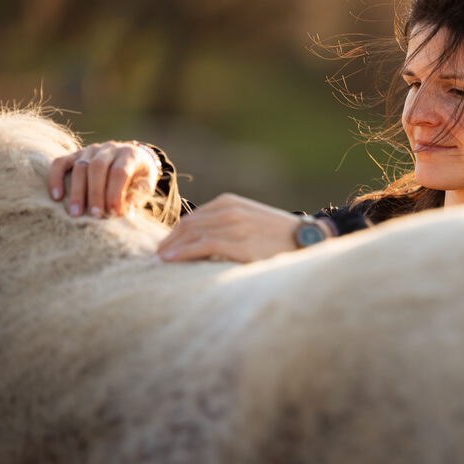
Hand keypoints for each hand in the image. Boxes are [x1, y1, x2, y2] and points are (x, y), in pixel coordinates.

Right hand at [49, 141, 159, 216]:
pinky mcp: (75, 154)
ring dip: (77, 192)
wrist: (135, 159)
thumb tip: (122, 213)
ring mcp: (91, 149)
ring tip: (75, 213)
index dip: (114, 193)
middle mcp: (110, 148)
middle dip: (95, 193)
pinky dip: (56, 178)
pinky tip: (56, 197)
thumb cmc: (139, 179)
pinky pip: (60, 163)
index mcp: (130, 155)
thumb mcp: (144, 188)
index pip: (119, 172)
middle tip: (93, 215)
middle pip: (97, 168)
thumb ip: (135, 198)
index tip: (112, 213)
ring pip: (80, 167)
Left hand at [157, 193, 303, 262]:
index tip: (166, 246)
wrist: (305, 240)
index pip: (194, 216)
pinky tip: (171, 260)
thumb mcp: (251, 220)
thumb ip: (229, 223)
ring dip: (172, 247)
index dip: (176, 232)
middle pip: (188, 224)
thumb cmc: (278, 235)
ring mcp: (234, 225)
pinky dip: (183, 253)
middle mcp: (230, 210)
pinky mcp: (238, 242)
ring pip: (191, 234)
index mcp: (231, 202)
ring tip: (160, 261)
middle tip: (157, 255)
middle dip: (169, 240)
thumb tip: (203, 240)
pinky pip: (202, 246)